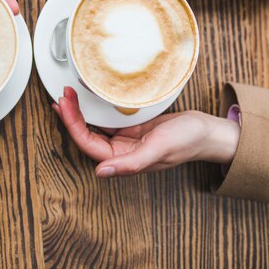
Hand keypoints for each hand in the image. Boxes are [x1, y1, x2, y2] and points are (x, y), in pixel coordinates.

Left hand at [52, 87, 239, 176]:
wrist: (206, 131)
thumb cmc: (187, 142)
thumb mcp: (159, 150)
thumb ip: (131, 164)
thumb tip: (101, 173)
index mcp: (123, 161)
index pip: (88, 145)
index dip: (72, 126)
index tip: (63, 105)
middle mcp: (120, 152)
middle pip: (85, 135)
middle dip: (70, 116)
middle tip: (62, 95)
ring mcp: (124, 139)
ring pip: (93, 126)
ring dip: (79, 112)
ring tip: (67, 95)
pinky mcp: (130, 127)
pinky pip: (106, 118)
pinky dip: (94, 108)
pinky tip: (87, 98)